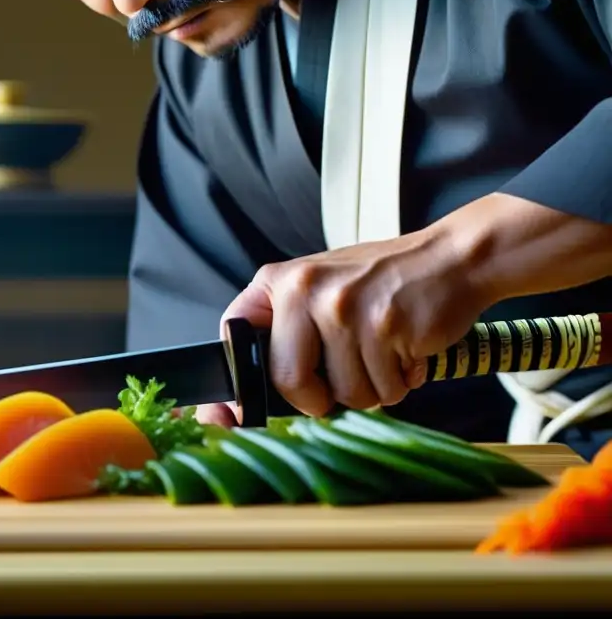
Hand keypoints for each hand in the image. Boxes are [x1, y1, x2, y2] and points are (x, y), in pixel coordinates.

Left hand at [200, 223, 493, 422]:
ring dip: (372, 389)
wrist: (451, 259)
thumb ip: (286, 336)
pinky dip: (400, 383)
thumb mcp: (319, 291)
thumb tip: (243, 405)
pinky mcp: (385, 325)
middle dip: (317, 399)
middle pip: (288, 380)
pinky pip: (385, 389)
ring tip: (384, 353)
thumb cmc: (382, 284)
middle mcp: (304, 288)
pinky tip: (406, 351)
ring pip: (345, 393)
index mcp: (279, 282)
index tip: (226, 419)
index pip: (234, 336)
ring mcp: (343, 307)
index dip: (233, 387)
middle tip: (340, 383)